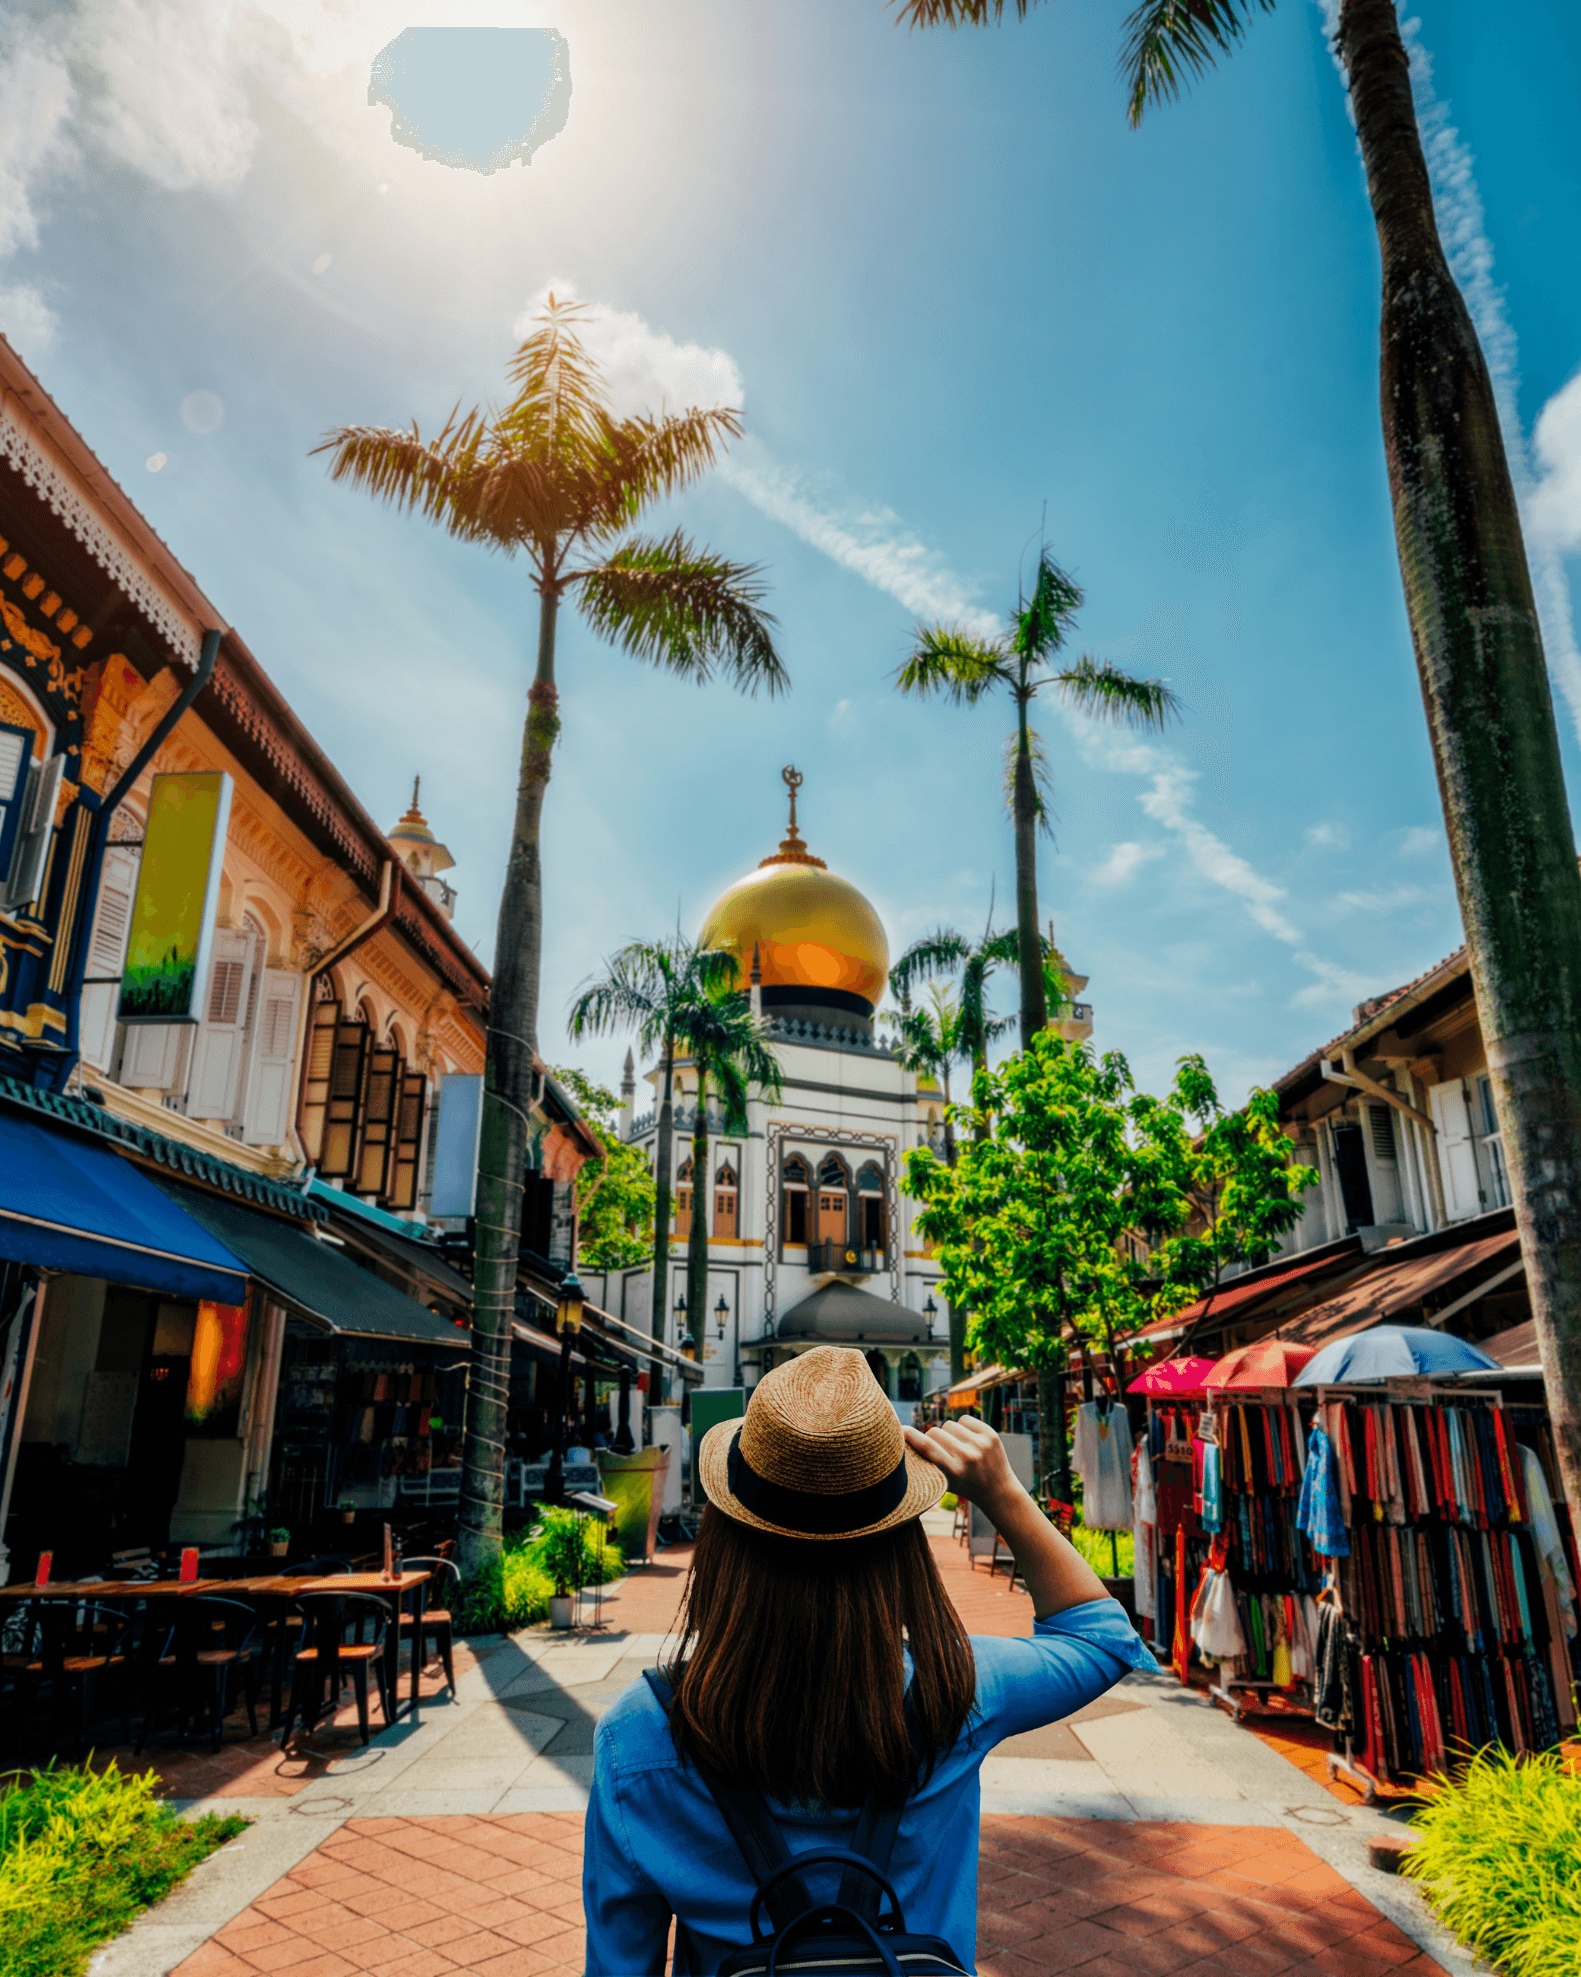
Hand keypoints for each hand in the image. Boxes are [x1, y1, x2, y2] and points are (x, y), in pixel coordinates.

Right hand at [904, 1415, 1020, 1513]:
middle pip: (935, 1431)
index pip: (926, 1447)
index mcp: (953, 1472)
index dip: (910, 1436)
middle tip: (941, 1450)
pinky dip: (962, 1427)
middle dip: (933, 1438)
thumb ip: (926, 1463)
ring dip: (949, 1433)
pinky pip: (964, 1419)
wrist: (998, 1491)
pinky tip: (969, 1441)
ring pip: (949, 1424)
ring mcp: (981, 1444)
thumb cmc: (964, 1486)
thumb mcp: (943, 1481)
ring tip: (958, 1448)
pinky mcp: (990, 1434)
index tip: (900, 1429)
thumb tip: (904, 1438)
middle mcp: (967, 1457)